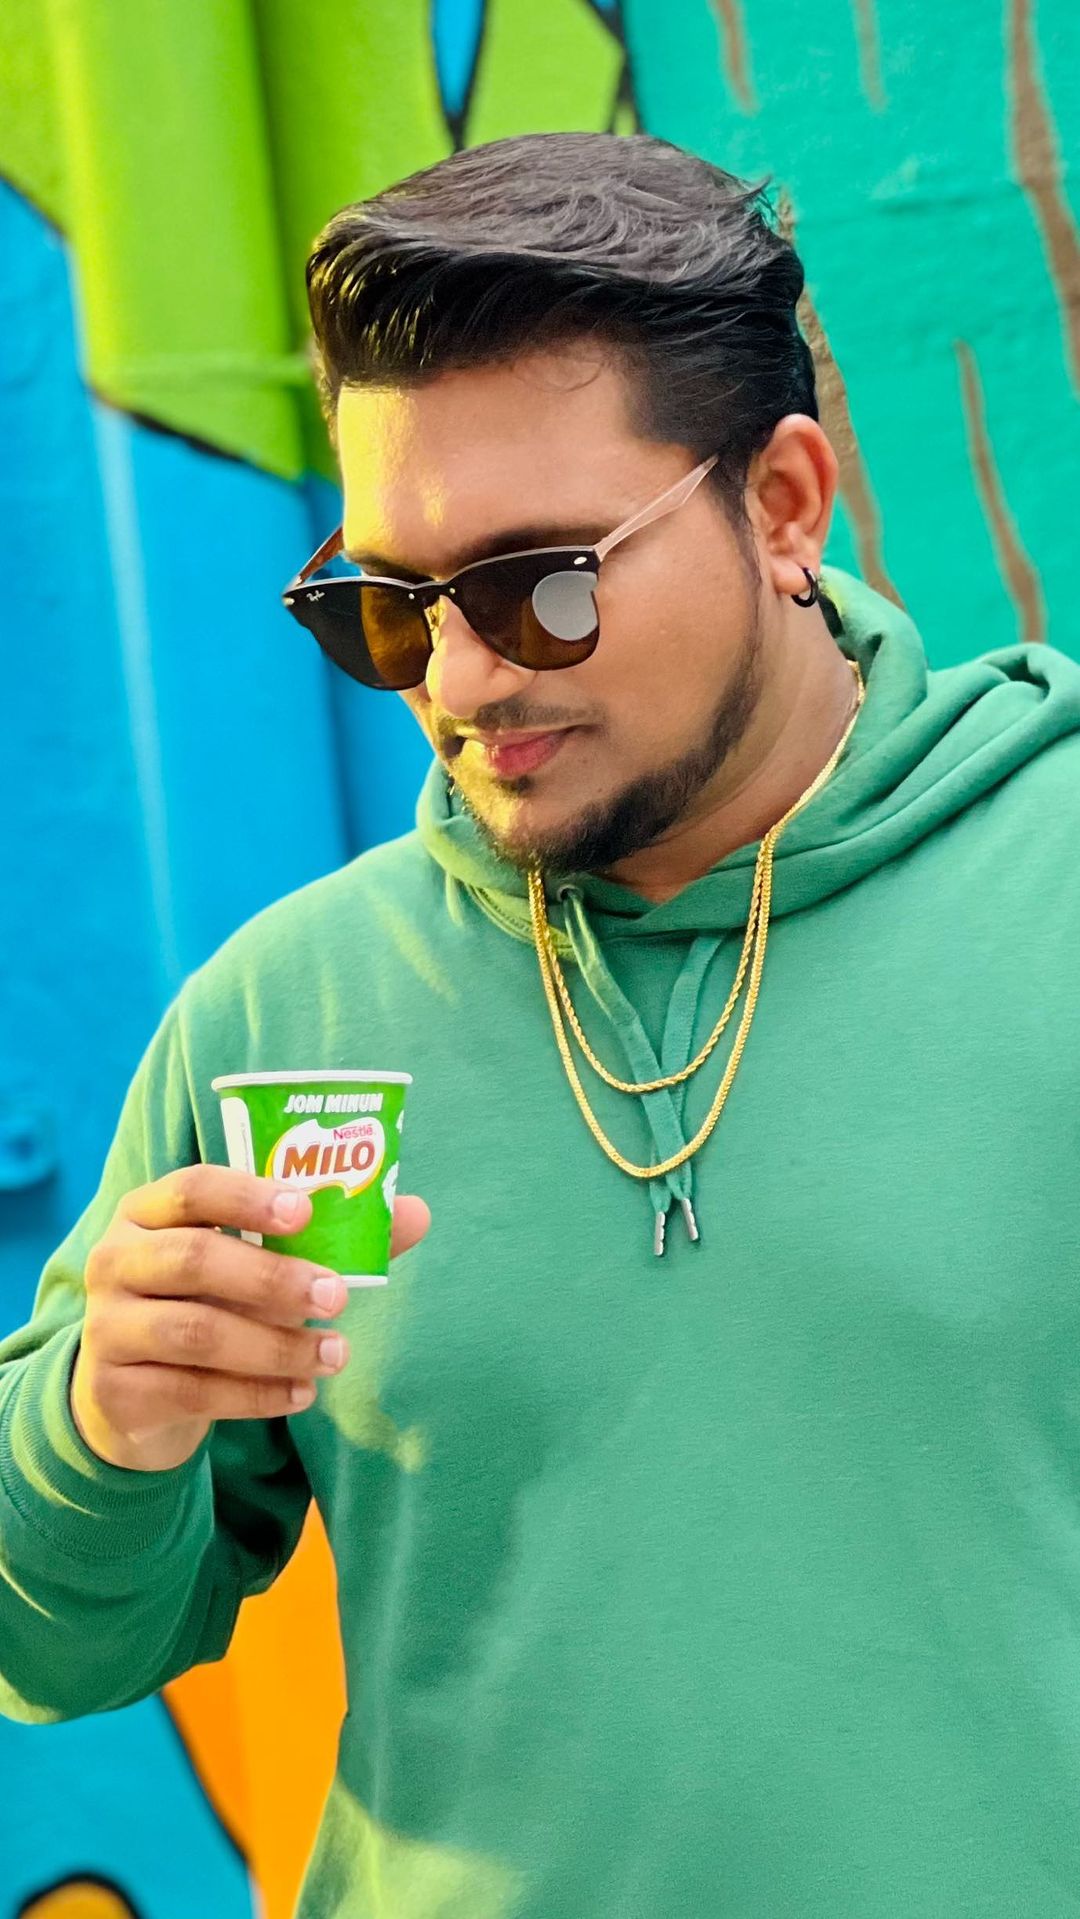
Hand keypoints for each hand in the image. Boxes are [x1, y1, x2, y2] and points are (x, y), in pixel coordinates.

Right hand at [69, 1164, 429, 1473]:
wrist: (133, 1396)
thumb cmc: (209, 1306)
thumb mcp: (253, 1267)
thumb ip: (328, 1241)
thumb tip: (416, 1214)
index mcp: (148, 1212)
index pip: (192, 1188)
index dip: (248, 1196)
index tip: (306, 1211)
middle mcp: (116, 1261)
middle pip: (195, 1260)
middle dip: (274, 1278)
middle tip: (337, 1296)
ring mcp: (108, 1328)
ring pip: (199, 1333)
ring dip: (277, 1346)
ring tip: (336, 1354)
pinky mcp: (118, 1391)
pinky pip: (195, 1392)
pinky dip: (258, 1395)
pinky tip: (303, 1393)